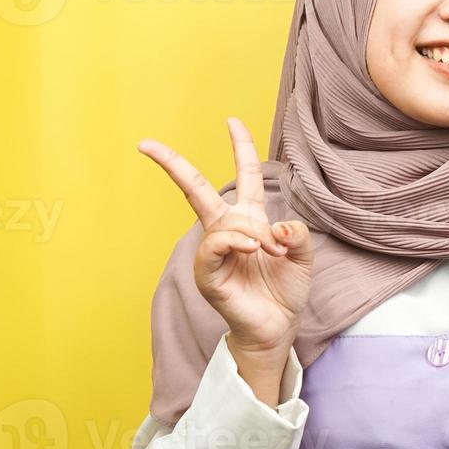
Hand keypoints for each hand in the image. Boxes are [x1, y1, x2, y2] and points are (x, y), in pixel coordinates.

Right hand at [138, 117, 313, 355]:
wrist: (277, 327)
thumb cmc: (285, 291)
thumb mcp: (302, 256)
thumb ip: (295, 235)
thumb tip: (276, 229)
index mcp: (251, 220)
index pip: (245, 175)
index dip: (241, 147)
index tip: (231, 120)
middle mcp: (227, 230)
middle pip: (196, 189)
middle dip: (173, 164)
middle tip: (146, 144)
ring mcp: (213, 251)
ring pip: (224, 222)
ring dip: (253, 234)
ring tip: (270, 253)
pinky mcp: (207, 273)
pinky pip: (213, 245)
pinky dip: (235, 242)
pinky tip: (252, 250)